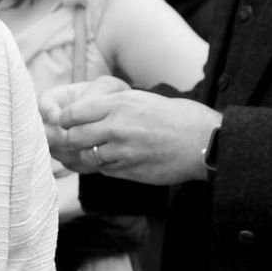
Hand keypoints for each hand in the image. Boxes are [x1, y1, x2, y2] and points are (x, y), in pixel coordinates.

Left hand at [40, 80, 219, 186]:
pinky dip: (106, 166)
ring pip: (87, 156)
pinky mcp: (130, 171)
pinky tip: (117, 161)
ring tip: (102, 151)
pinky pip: (105, 170)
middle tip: (80, 139)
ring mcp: (122, 151)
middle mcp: (116, 127)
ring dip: (90, 155)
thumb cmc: (178, 117)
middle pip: (73, 137)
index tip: (69, 123)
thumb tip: (88, 109)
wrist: (205, 142)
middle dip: (73, 139)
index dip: (66, 120)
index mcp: (118, 104)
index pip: (72, 114)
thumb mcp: (142, 99)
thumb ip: (114, 105)